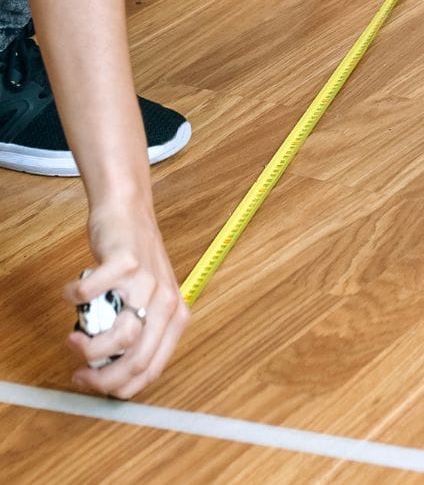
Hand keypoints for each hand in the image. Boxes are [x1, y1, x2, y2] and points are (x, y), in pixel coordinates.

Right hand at [64, 201, 188, 398]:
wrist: (130, 214)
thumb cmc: (134, 263)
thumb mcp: (146, 301)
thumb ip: (136, 332)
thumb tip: (108, 370)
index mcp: (175, 316)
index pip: (152, 368)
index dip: (120, 386)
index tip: (95, 385)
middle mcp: (166, 301)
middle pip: (137, 359)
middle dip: (103, 378)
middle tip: (79, 374)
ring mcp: (147, 281)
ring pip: (123, 335)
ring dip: (90, 347)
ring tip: (74, 340)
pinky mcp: (125, 262)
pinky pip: (92, 294)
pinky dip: (75, 300)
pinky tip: (71, 297)